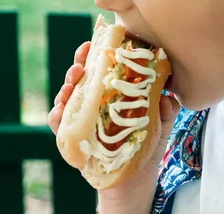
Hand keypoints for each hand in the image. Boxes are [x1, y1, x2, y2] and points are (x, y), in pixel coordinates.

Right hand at [47, 40, 180, 212]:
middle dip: (77, 66)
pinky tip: (60, 109)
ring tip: (72, 82)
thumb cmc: (144, 146)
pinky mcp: (72, 137)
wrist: (134, 181)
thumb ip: (165, 109)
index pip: (100, 68)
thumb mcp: (159, 124)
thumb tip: (167, 96)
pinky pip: (58, 124)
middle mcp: (92, 102)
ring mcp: (80, 119)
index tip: (94, 43)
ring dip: (65, 87)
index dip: (94, 53)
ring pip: (66, 97)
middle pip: (80, 78)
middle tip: (82, 62)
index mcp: (110, 92)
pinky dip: (56, 115)